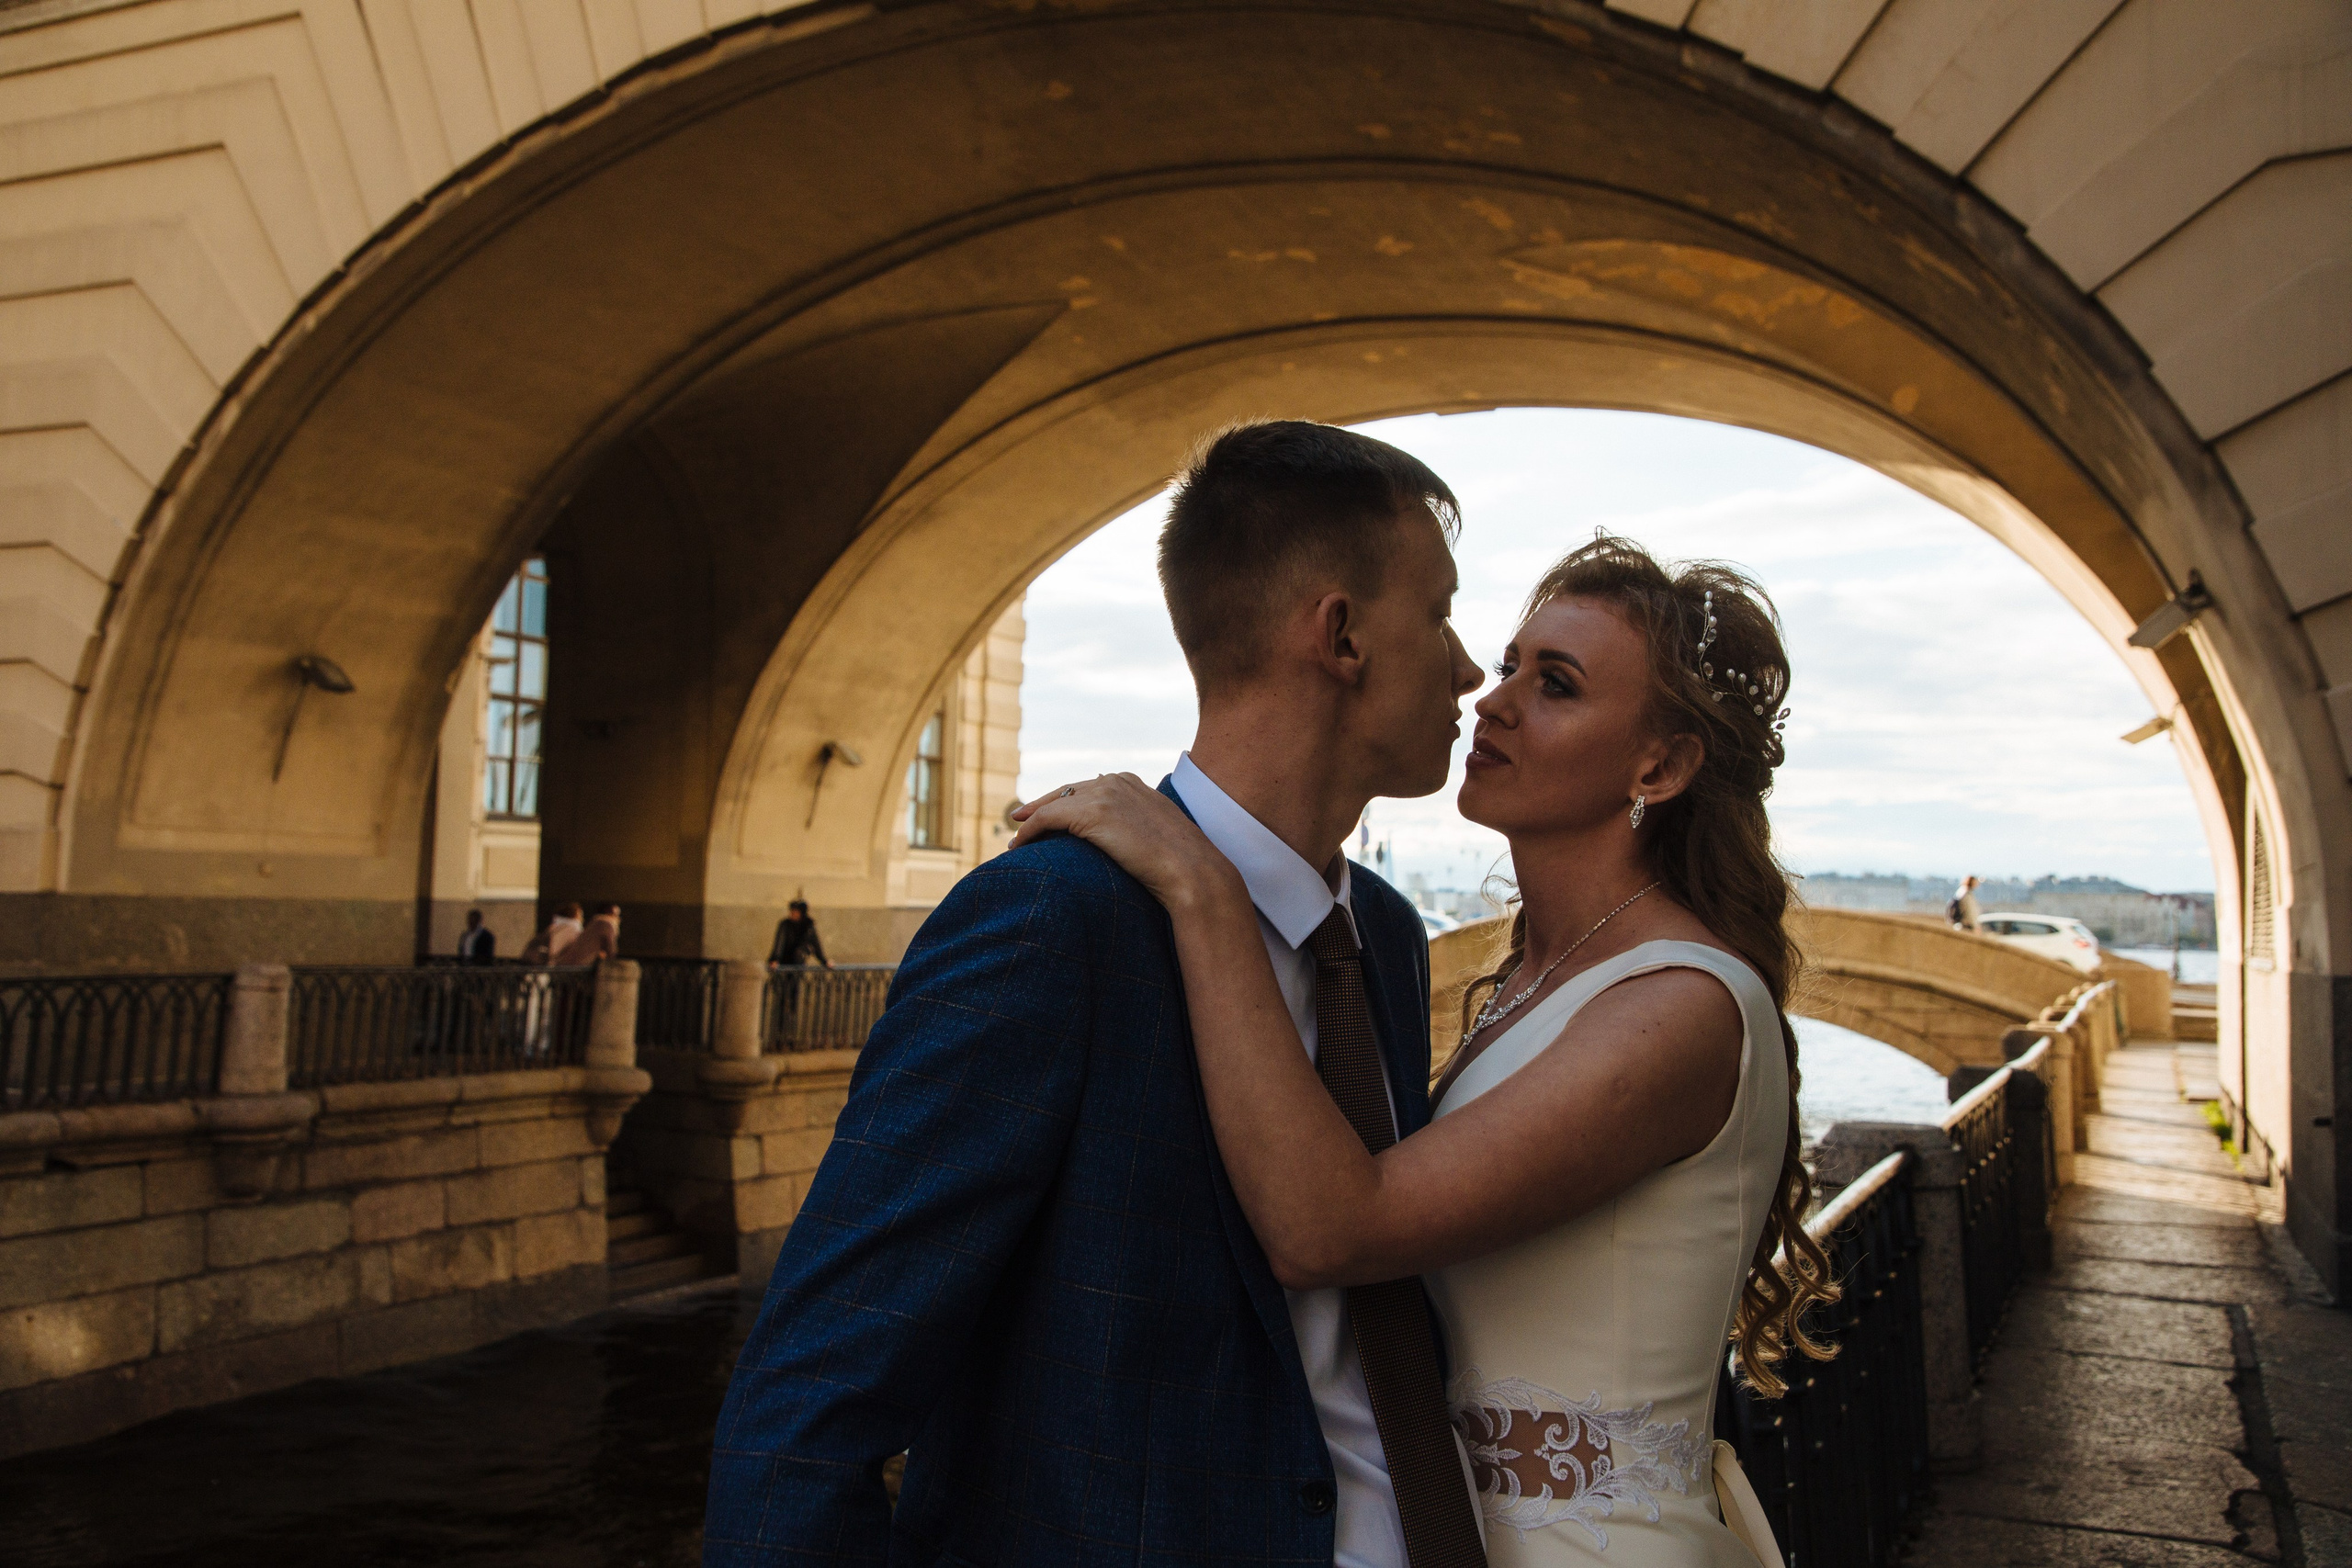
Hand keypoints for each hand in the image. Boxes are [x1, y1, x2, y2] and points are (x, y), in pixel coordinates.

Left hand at [1009, 774, 1246, 912]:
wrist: (1192, 870)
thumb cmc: (1181, 865)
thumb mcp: (1158, 836)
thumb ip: (1137, 829)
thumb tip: (1125, 844)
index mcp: (1131, 782)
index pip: (1086, 787)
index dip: (1063, 800)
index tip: (1046, 814)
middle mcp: (1115, 781)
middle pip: (1065, 791)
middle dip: (1041, 805)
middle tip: (1020, 820)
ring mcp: (1103, 794)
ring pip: (1052, 804)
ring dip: (1030, 822)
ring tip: (1016, 840)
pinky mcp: (1091, 813)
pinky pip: (1046, 819)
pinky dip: (1029, 831)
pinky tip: (1018, 846)